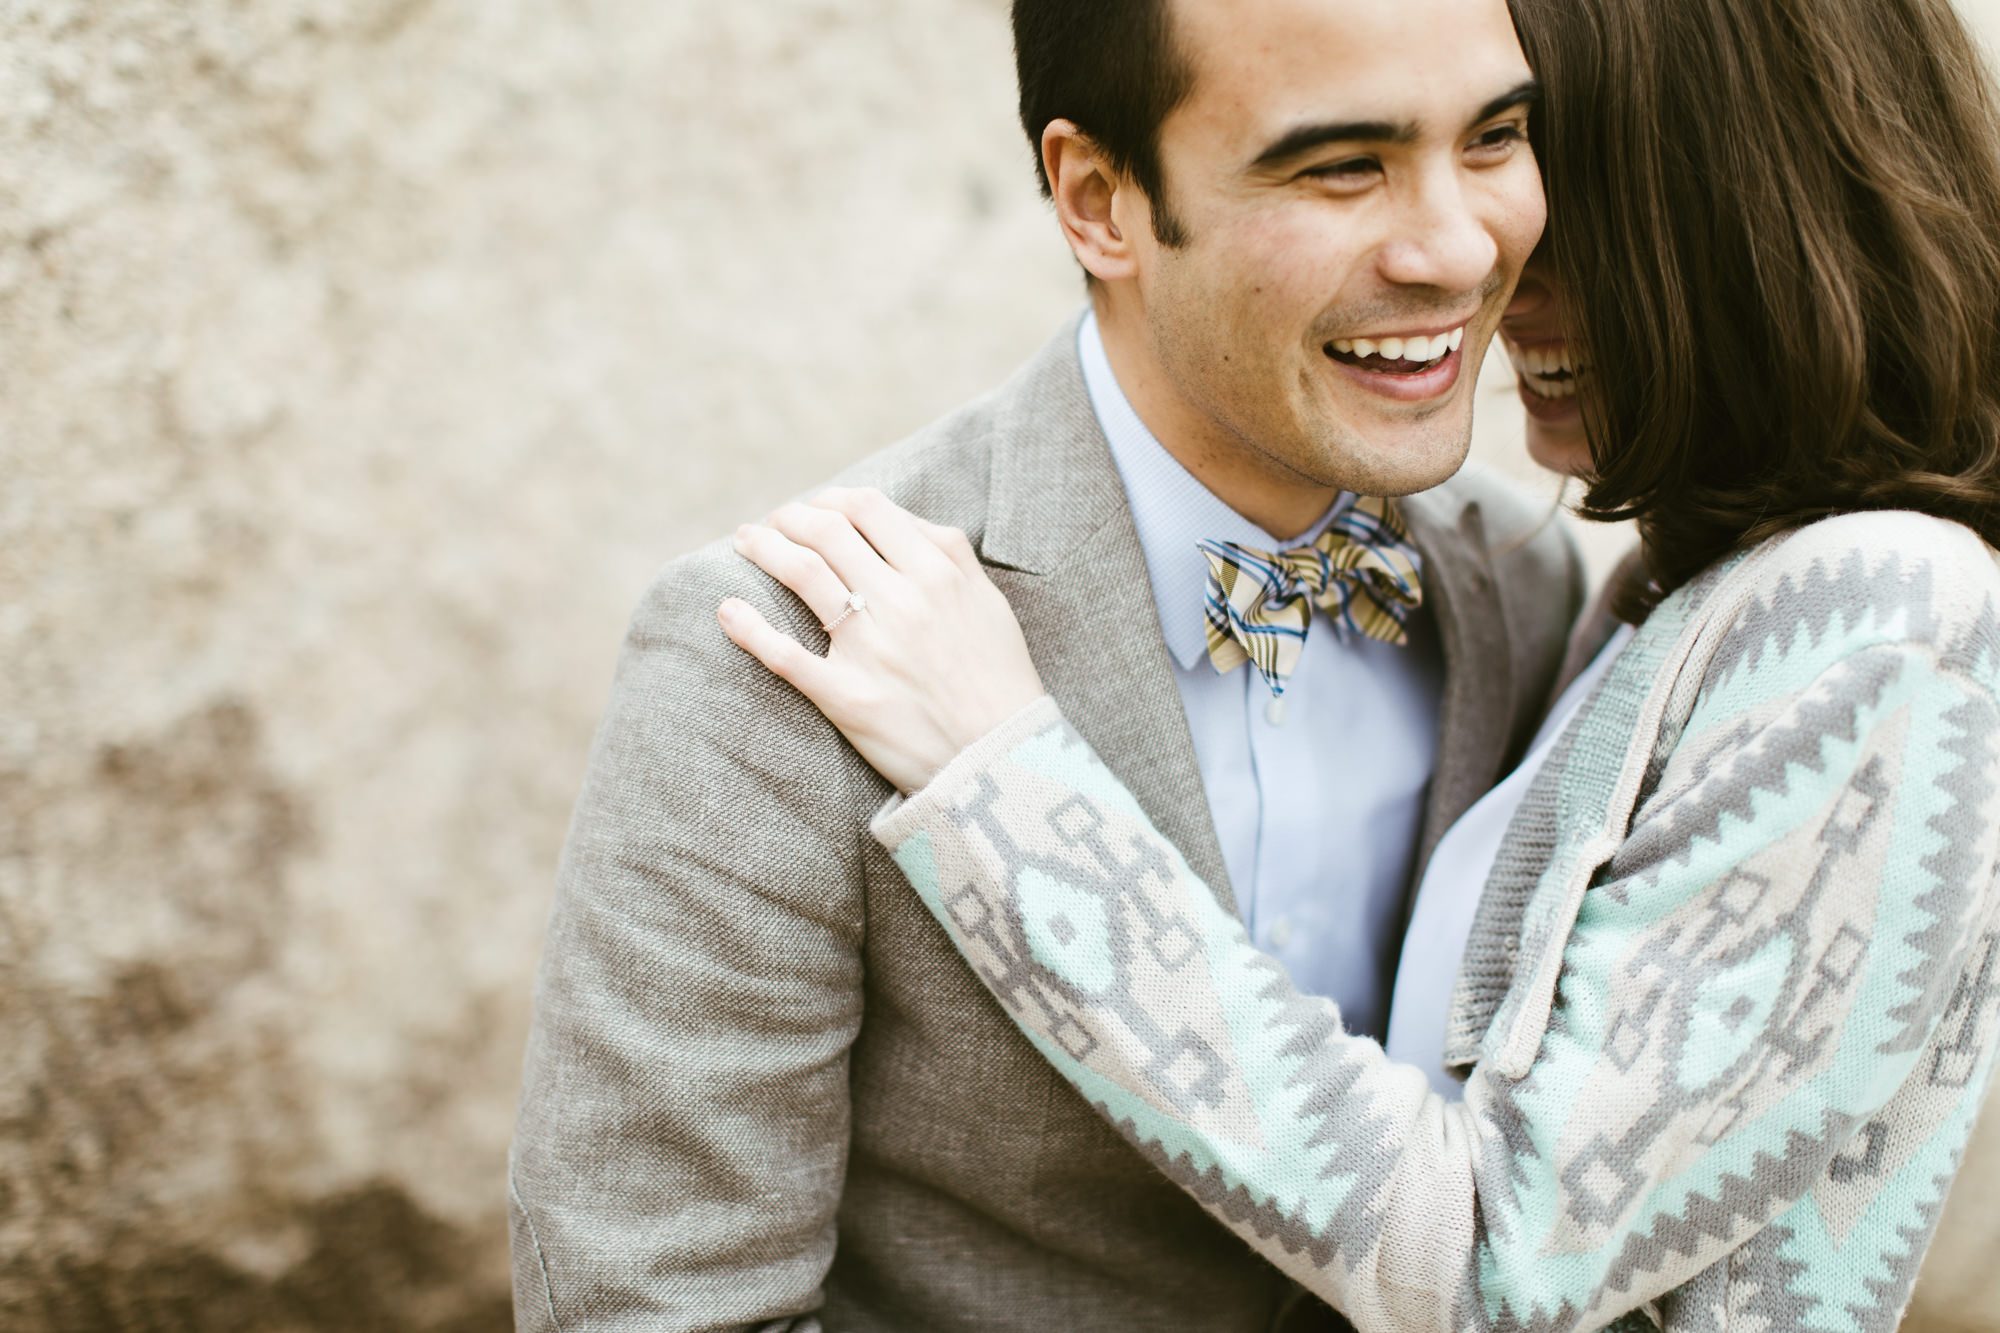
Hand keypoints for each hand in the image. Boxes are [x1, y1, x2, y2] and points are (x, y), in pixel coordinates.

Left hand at [717, 487, 1045, 793]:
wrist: (1002, 758)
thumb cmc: (999, 679)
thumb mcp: (989, 602)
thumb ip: (950, 555)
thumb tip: (901, 523)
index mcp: (937, 573)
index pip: (868, 509)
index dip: (832, 500)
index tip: (817, 509)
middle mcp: (900, 601)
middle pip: (825, 533)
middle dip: (789, 518)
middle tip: (772, 522)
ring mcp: (869, 648)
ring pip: (800, 574)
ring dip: (763, 548)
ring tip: (746, 542)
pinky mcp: (845, 696)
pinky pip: (783, 654)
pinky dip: (747, 626)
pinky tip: (727, 610)